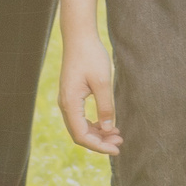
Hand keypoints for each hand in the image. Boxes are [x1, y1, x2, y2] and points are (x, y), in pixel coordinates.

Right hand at [57, 34, 119, 155]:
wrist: (79, 37)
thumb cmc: (91, 56)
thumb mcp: (102, 82)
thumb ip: (106, 106)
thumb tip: (109, 129)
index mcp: (70, 103)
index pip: (82, 135)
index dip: (99, 146)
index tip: (116, 149)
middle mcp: (65, 104)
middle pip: (80, 134)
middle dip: (99, 142)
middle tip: (120, 142)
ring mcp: (67, 100)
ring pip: (80, 127)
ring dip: (98, 134)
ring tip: (117, 135)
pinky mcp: (72, 95)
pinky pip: (80, 118)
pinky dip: (94, 124)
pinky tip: (108, 124)